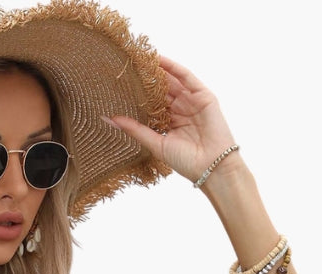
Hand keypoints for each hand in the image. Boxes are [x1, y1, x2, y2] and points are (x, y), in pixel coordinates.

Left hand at [108, 55, 239, 185]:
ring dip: (158, 70)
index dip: (137, 95)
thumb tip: (110, 119)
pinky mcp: (203, 96)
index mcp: (170, 123)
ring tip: (139, 58)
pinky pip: (187, 77)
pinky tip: (159, 59)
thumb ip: (135, 129)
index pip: (151, 105)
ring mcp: (192, 102)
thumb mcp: (155, 143)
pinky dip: (173, 67)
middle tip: (126, 66)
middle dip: (146, 80)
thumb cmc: (186, 161)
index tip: (118, 85)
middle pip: (161, 91)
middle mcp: (180, 110)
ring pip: (172, 81)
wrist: (211, 166)